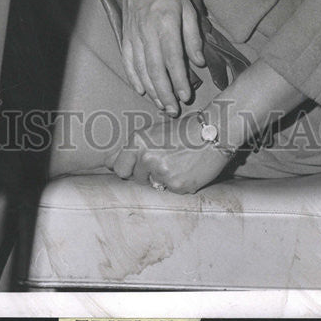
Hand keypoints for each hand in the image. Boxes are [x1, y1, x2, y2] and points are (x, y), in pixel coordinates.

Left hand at [112, 112, 229, 194]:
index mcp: (138, 141)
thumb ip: (132, 148)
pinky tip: (187, 170)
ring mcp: (161, 173)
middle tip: (163, 160)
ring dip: (161, 178)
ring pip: (152, 185)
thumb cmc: (184, 130)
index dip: (125, 168)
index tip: (131, 166)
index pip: (118, 166)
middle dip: (144, 173)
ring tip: (177, 163)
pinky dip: (177, 183)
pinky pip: (169, 191)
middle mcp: (146, 157)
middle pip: (134, 178)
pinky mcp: (177, 186)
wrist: (214, 131)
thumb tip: (106, 163)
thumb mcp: (155, 132)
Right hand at [121, 0, 204, 115]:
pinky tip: (142, 90)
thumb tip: (199, 63)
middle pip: (155, 68)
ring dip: (151, 89)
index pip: (173, 57)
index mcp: (167, 22)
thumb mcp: (189, 9)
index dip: (179, 79)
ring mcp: (134, 33)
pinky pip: (128, 60)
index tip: (186, 96)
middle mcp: (148, 30)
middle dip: (164, 92)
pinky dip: (134, 77)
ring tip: (161, 104)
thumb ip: (193, 37)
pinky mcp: (125, 34)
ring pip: (141, 67)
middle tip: (173, 110)